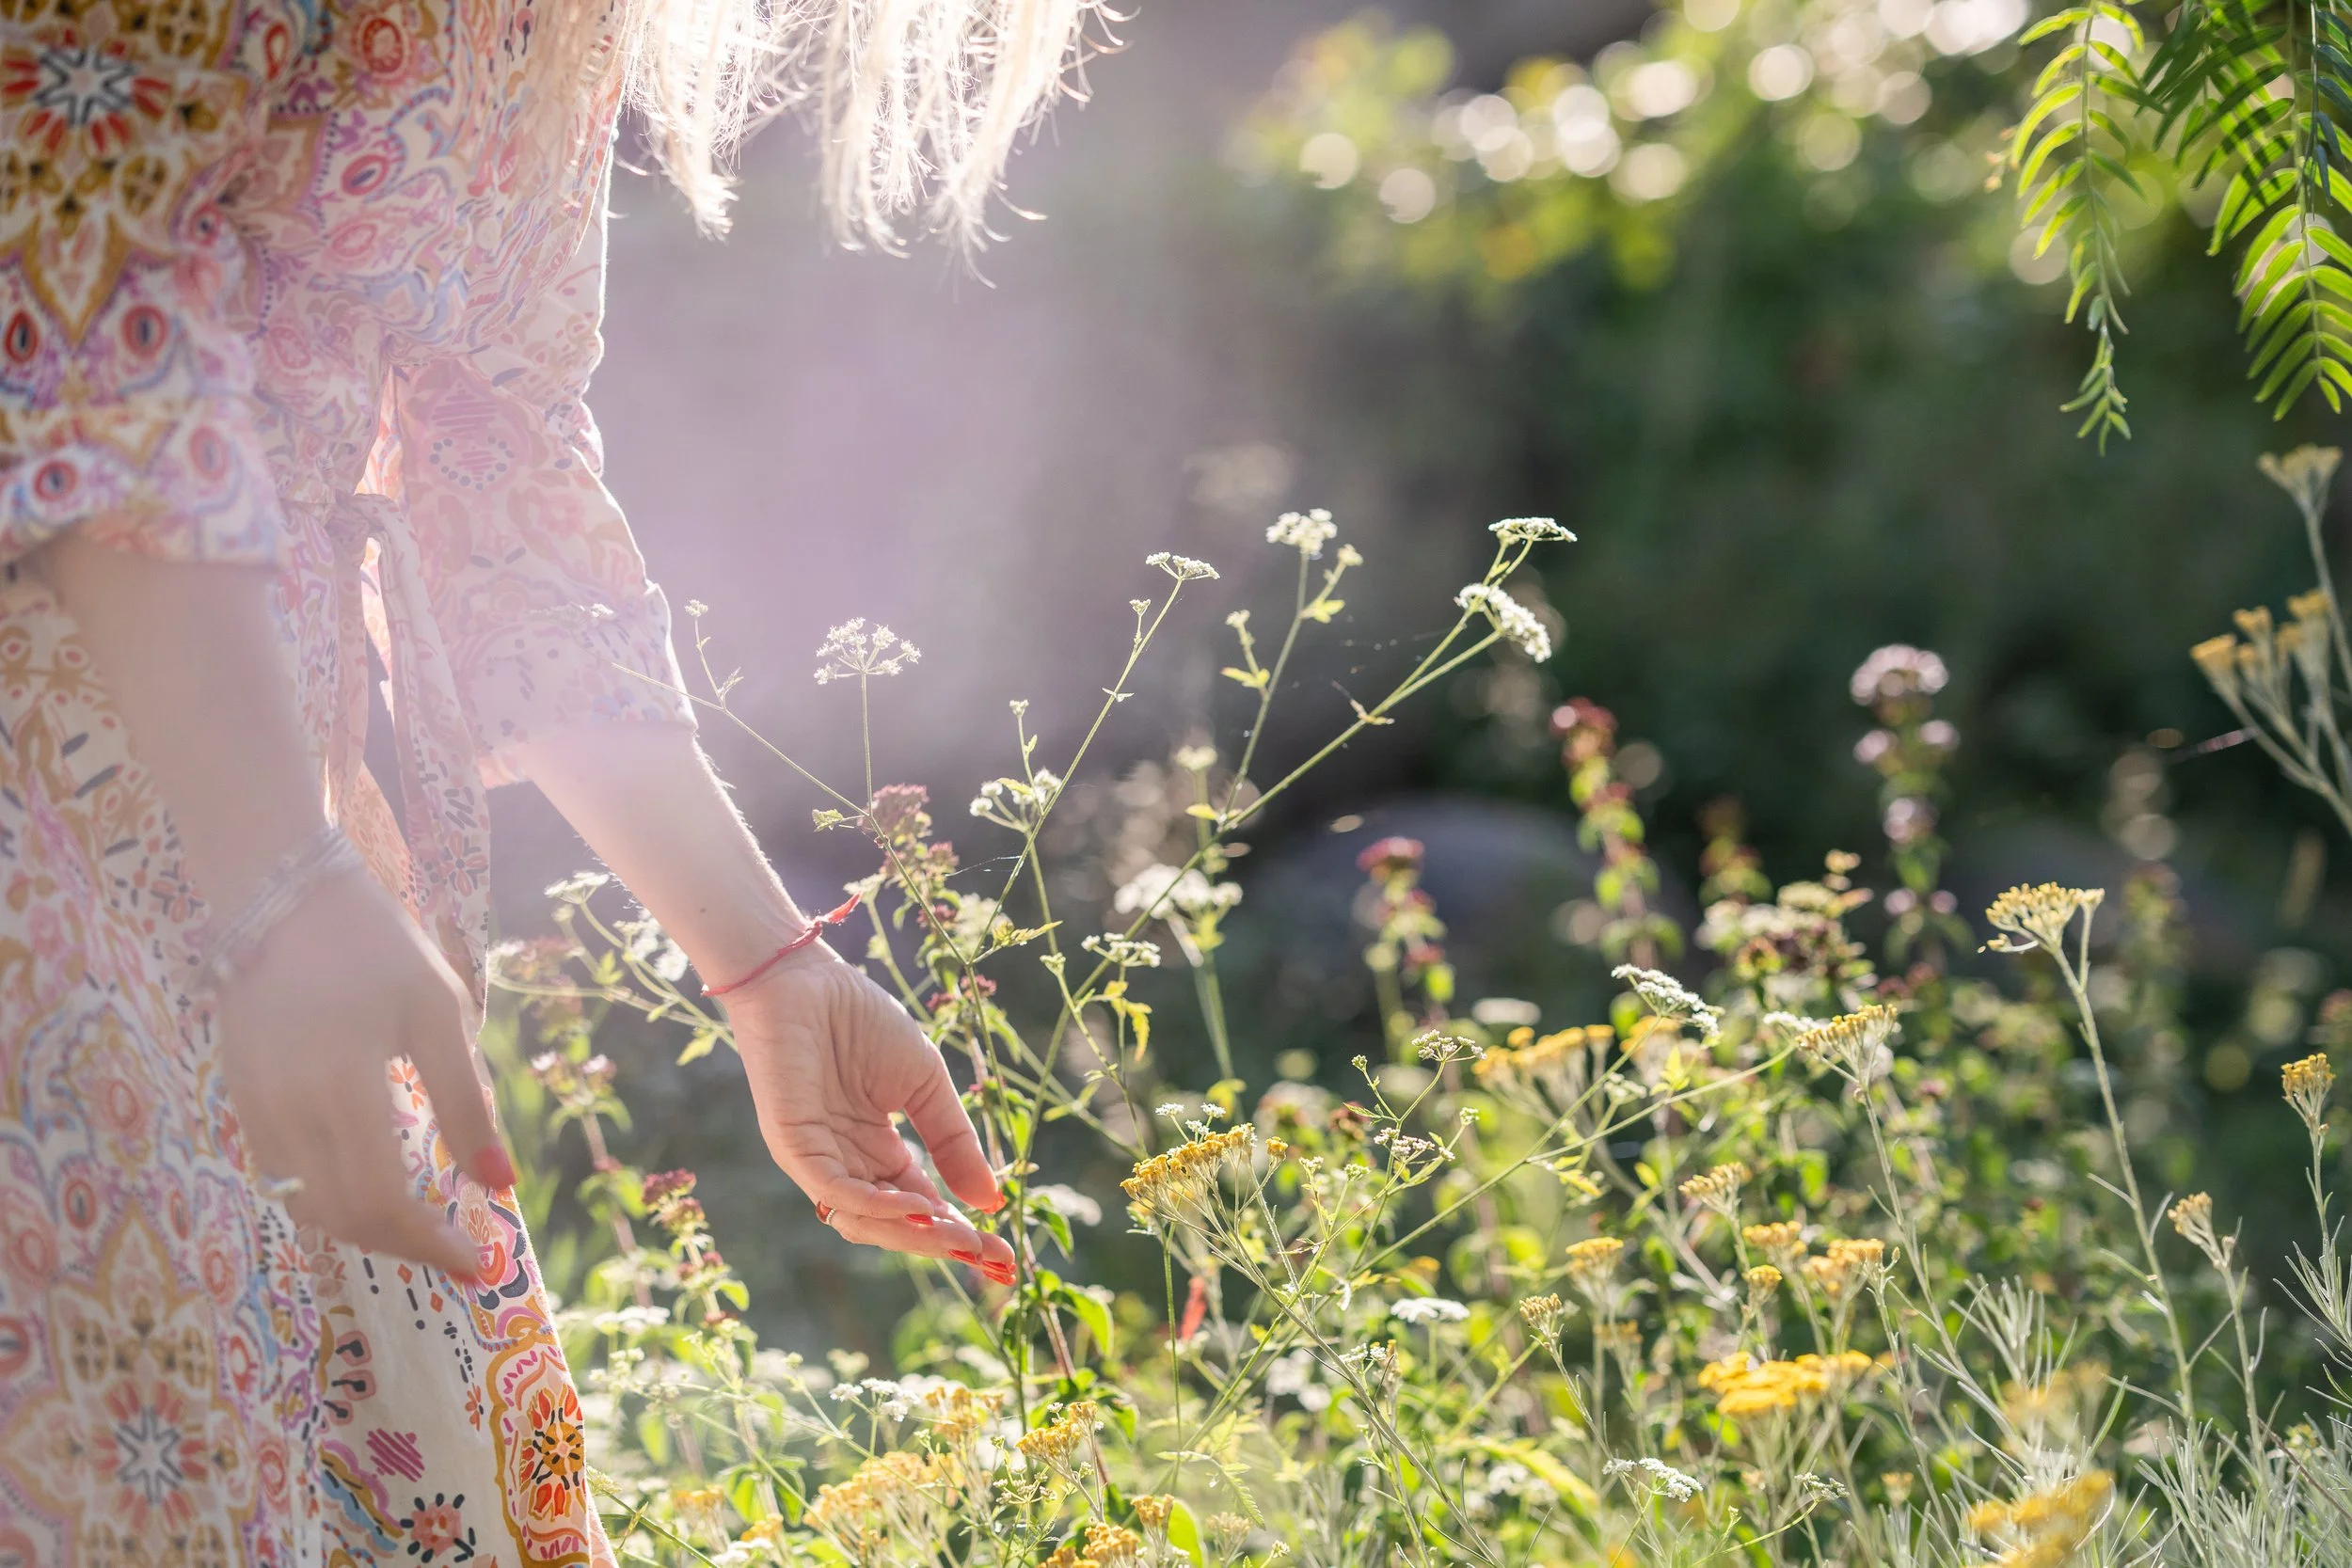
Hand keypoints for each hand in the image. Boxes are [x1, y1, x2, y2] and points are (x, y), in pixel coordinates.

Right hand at [215, 869, 510, 1282]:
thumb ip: (465, 1101)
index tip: (476, 1264)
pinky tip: (367, 1187)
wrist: (279, 896)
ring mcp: (253, 1108)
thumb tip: (498, 1181)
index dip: (429, 1244)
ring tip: (419, 1225)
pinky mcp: (238, 1099)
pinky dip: (327, 1197)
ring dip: (363, 1228)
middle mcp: (287, 1110)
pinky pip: (281, 1174)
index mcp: (342, 1087)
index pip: (381, 1201)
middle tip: (454, 1250)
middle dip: (402, 1246)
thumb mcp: (438, 1012)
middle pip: (341, 1217)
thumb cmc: (375, 945)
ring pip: (305, 1205)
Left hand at [721, 941, 1016, 1281]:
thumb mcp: (925, 1085)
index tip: (1005, 1255)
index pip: (922, 1207)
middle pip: (895, 1226)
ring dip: (912, 1234)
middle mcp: (847, 1165)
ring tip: (959, 1237)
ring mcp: (817, 1160)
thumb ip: (952, 1140)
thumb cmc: (861, 1021)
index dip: (961, 1233)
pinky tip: (914, 1207)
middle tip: (991, 1257)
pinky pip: (834, 1191)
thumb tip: (991, 1200)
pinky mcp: (793, 1146)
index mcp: (877, 1153)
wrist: (809, 979)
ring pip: (863, 1220)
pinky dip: (874, 1206)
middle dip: (944, 1244)